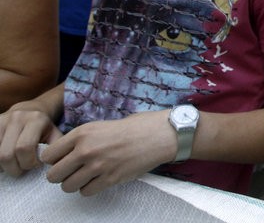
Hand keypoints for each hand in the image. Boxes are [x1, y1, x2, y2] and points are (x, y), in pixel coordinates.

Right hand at [0, 105, 62, 175]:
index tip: (35, 165)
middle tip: (22, 169)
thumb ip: (56, 149)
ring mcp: (1, 121)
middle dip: (15, 168)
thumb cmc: (43, 129)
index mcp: (35, 119)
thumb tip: (53, 166)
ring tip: (14, 164)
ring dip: (3, 166)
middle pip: (6, 155)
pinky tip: (5, 161)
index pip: (24, 148)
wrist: (28, 111)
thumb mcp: (55, 135)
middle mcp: (16, 118)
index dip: (28, 163)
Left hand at [40, 110, 175, 195]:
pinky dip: (90, 188)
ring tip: (87, 176)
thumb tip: (65, 154)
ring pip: (68, 187)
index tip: (62, 160)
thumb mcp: (102, 125)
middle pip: (53, 175)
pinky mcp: (110, 179)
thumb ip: (82, 139)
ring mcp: (98, 166)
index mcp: (82, 133)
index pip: (48, 155)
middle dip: (60, 175)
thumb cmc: (135, 127)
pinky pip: (86, 192)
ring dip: (75, 183)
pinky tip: (99, 179)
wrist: (160, 134)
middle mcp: (86, 150)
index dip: (53, 160)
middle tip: (72, 171)